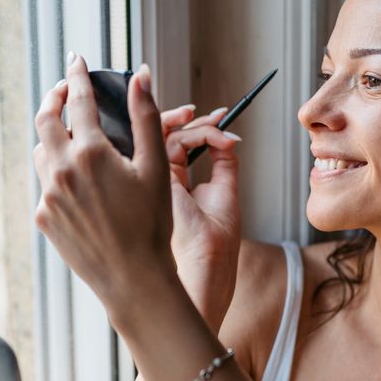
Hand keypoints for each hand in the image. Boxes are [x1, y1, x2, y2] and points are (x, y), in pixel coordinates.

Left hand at [32, 55, 173, 316]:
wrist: (133, 278)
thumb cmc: (152, 224)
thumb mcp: (156, 166)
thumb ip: (146, 116)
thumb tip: (142, 75)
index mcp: (90, 153)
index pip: (79, 101)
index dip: (78, 76)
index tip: (77, 61)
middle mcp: (61, 171)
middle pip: (45, 119)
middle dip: (55, 98)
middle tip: (66, 89)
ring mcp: (49, 196)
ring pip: (42, 153)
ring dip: (54, 137)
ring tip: (73, 135)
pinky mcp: (45, 218)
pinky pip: (47, 185)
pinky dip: (59, 173)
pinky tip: (81, 183)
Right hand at [159, 104, 242, 329]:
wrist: (206, 267)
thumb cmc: (215, 244)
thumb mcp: (225, 192)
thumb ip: (223, 163)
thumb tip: (226, 136)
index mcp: (176, 186)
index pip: (176, 146)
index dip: (196, 129)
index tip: (217, 117)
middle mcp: (160, 182)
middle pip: (164, 137)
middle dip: (187, 119)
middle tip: (211, 113)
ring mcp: (154, 181)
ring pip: (162, 136)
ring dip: (190, 122)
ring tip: (212, 121)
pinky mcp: (154, 181)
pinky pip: (167, 145)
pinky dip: (193, 134)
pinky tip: (212, 137)